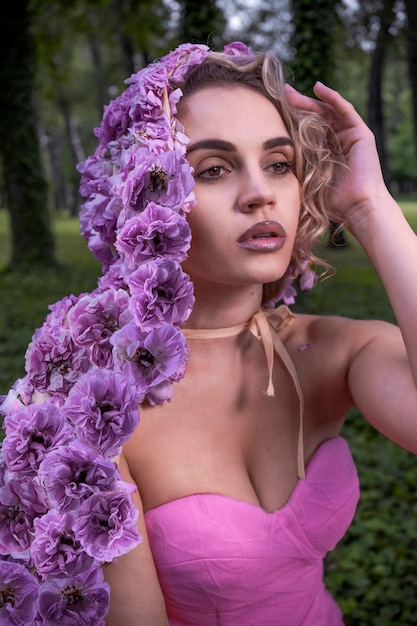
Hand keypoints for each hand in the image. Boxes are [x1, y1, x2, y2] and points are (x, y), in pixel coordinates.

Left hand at [284, 82, 389, 223]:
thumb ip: (296, 170)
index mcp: (327, 154)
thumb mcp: (308, 181)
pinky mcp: (361, 134)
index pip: (309, 131)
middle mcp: (340, 143)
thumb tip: (272, 167)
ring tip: (292, 93)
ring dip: (311, 100)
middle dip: (299, 106)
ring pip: (329, 112)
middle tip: (282, 95)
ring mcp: (351, 137)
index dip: (293, 120)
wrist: (357, 208)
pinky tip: (319, 88)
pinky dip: (333, 98)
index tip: (275, 112)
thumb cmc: (333, 203)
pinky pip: (345, 111)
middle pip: (317, 118)